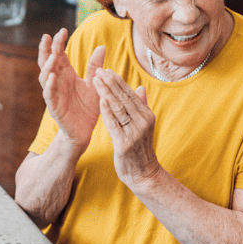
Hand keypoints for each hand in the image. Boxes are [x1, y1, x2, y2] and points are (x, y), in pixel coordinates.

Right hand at [38, 29, 107, 147]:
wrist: (85, 131)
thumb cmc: (88, 107)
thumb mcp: (94, 83)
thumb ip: (95, 66)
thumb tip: (102, 46)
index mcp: (66, 74)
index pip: (59, 54)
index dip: (58, 43)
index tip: (62, 30)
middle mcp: (58, 81)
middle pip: (47, 62)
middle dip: (47, 49)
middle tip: (49, 36)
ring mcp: (54, 94)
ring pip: (45, 77)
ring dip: (47, 66)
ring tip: (52, 56)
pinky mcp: (54, 107)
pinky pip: (49, 95)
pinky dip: (49, 85)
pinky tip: (52, 76)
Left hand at [90, 68, 164, 188]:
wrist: (143, 174)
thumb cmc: (140, 148)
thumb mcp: (144, 126)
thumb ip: (141, 106)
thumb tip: (141, 87)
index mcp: (147, 115)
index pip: (130, 94)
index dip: (118, 81)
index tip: (106, 70)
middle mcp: (143, 122)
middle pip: (124, 98)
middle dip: (110, 83)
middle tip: (98, 70)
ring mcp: (134, 133)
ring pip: (118, 108)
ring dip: (106, 92)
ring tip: (95, 80)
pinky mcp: (124, 143)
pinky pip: (114, 124)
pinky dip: (107, 111)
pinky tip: (100, 100)